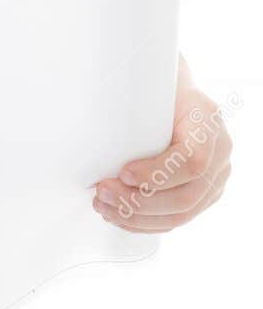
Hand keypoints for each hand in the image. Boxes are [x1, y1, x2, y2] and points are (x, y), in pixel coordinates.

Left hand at [92, 55, 232, 231]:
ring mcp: (216, 178)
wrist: (174, 94)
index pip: (191, 161)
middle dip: (139, 202)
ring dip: (137, 217)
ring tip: (103, 206)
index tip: (123, 172)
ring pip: (182, 213)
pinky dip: (145, 223)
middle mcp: (220, 153)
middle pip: (186, 196)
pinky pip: (177, 218)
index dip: (157, 173)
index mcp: (208, 121)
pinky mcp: (204, 195)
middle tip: (102, 193)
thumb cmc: (156, 88)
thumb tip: (88, 110)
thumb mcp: (149, 85)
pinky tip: (118, 216)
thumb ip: (133, 100)